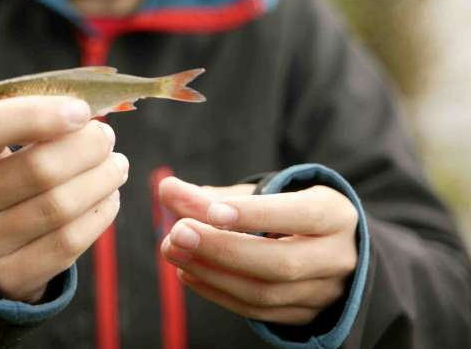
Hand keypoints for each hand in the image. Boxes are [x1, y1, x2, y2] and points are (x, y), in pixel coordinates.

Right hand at [0, 96, 127, 302]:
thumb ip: (29, 128)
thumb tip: (85, 117)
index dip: (36, 116)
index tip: (80, 110)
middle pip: (38, 170)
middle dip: (87, 147)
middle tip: (105, 138)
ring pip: (60, 206)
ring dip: (102, 179)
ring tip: (115, 165)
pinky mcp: (9, 278)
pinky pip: (68, 243)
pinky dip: (99, 214)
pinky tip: (108, 197)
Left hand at [159, 177, 357, 324]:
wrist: (325, 248)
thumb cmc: (285, 212)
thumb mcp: (261, 194)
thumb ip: (215, 194)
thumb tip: (167, 190)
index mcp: (335, 214)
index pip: (300, 215)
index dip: (256, 215)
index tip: (211, 211)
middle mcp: (337, 256)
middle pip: (281, 262)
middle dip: (223, 248)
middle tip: (177, 233)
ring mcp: (324, 292)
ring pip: (266, 292)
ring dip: (212, 272)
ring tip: (174, 250)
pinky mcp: (304, 315)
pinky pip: (257, 310)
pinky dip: (217, 292)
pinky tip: (189, 272)